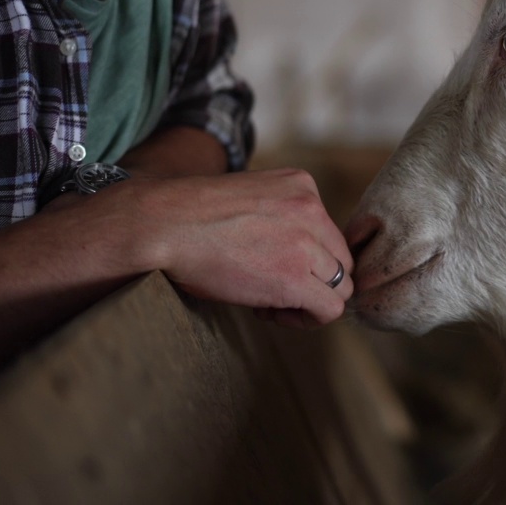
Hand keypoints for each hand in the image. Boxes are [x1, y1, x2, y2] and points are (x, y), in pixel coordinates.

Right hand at [106, 168, 352, 326]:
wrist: (164, 224)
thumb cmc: (192, 218)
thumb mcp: (250, 199)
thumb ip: (282, 218)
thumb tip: (297, 258)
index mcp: (302, 185)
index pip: (330, 234)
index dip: (309, 259)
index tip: (275, 267)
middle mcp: (312, 208)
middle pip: (341, 260)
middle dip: (314, 281)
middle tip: (275, 291)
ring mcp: (307, 241)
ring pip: (341, 286)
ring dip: (310, 300)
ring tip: (270, 303)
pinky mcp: (295, 276)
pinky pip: (330, 308)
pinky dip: (308, 319)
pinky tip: (271, 312)